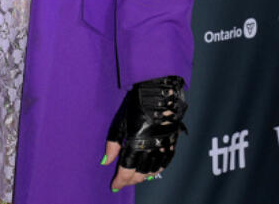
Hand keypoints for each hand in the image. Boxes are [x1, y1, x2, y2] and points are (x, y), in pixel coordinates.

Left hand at [101, 76, 187, 190]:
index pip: (127, 170)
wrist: (159, 92)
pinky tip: (153, 171)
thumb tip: (105, 162)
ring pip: (154, 170)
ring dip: (144, 177)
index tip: (114, 186)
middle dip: (131, 180)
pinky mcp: (172, 142)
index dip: (120, 180)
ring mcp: (163, 146)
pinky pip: (166, 162)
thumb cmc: (137, 104)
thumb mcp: (121, 122)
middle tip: (123, 182)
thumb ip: (113, 144)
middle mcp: (151, 148)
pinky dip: (158, 170)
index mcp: (136, 143)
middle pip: (140, 173)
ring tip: (135, 179)